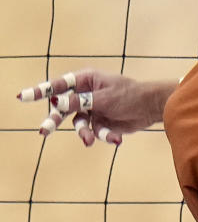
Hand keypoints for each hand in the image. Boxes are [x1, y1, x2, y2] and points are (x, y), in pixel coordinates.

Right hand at [17, 69, 176, 146]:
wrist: (152, 108)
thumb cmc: (130, 95)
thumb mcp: (103, 98)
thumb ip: (80, 102)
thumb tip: (56, 102)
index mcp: (86, 81)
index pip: (58, 85)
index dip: (40, 91)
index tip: (22, 96)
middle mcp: (86, 95)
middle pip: (63, 109)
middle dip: (54, 121)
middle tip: (43, 132)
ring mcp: (93, 110)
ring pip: (78, 125)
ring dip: (84, 134)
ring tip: (89, 140)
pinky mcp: (101, 123)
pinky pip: (95, 133)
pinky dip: (104, 137)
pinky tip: (116, 139)